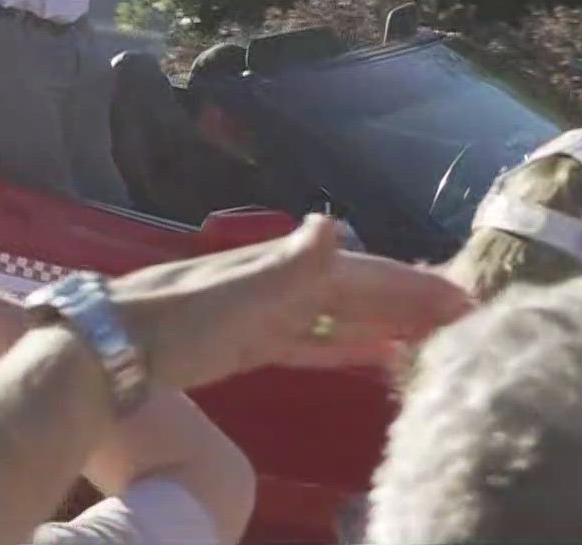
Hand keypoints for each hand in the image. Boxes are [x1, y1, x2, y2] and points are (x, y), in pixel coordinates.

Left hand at [110, 215, 472, 390]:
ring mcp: (268, 312)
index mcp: (287, 267)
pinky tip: (372, 355)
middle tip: (468, 320)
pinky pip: (314, 343)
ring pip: (342, 317)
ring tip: (434, 336)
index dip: (415, 286)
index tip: (465, 299)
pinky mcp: (252, 343)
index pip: (367, 274)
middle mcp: (284, 282)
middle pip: (360, 292)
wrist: (112, 347)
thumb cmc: (178, 319)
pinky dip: (347, 346)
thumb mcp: (237, 292)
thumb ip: (288, 265)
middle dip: (411, 302)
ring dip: (387, 323)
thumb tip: (334, 225)